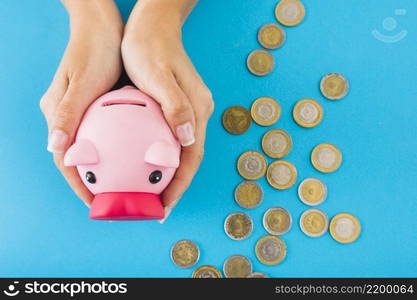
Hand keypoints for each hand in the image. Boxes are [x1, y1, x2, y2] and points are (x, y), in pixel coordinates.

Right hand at [40, 0, 122, 205]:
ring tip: (127, 186)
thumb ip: (68, 113)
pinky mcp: (97, 109)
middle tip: (115, 200)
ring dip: (107, 169)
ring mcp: (82, 114)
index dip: (79, 185)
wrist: (102, 27)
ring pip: (93, 150)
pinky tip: (136, 158)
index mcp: (58, 116)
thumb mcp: (82, 82)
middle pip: (79, 159)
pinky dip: (118, 150)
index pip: (65, 160)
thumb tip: (54, 147)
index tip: (97, 204)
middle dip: (95, 182)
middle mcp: (68, 119)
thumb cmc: (93, 50)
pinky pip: (107, 136)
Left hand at [121, 0, 213, 220]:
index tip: (163, 207)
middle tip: (154, 209)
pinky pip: (170, 140)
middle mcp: (198, 114)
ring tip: (150, 195)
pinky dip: (160, 159)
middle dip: (174, 187)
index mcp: (198, 109)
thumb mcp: (158, 74)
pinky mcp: (177, 107)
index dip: (180, 185)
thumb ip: (176, 105)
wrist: (153, 24)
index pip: (192, 157)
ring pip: (180, 152)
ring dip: (168, 176)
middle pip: (188, 159)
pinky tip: (144, 166)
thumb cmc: (150, 47)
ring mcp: (189, 111)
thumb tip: (189, 139)